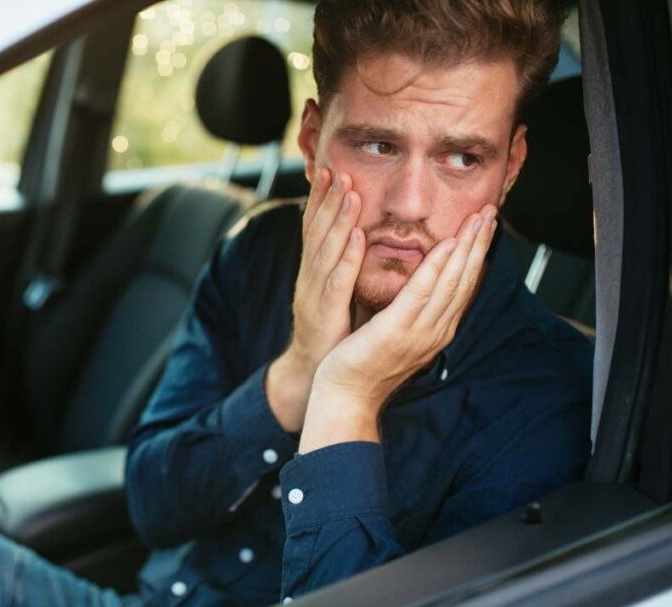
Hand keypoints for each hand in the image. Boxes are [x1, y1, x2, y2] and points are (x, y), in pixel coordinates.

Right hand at [267, 167, 365, 430]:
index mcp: (316, 271)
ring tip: (348, 189)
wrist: (315, 374)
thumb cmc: (332, 333)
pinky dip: (345, 257)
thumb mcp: (337, 293)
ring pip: (326, 249)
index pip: (317, 228)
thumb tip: (360, 238)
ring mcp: (315, 294)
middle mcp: (311, 277)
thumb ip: (344, 267)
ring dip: (337, 218)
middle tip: (336, 166)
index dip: (323, 198)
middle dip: (327, 197)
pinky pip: (336, 281)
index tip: (332, 169)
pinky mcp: (325, 313)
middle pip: (317, 231)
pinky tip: (355, 238)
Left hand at [298, 204, 498, 451]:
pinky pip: (420, 293)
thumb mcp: (395, 331)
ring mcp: (419, 332)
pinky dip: (436, 268)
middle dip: (480, 244)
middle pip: (465, 280)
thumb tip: (420, 284)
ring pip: (451, 282)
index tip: (485, 225)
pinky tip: (447, 245)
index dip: (477, 254)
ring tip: (478, 219)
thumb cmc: (363, 363)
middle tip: (491, 211)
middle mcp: (435, 330)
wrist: (345, 395)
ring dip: (467, 248)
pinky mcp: (397, 331)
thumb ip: (411, 310)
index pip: (463, 286)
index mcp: (436, 330)